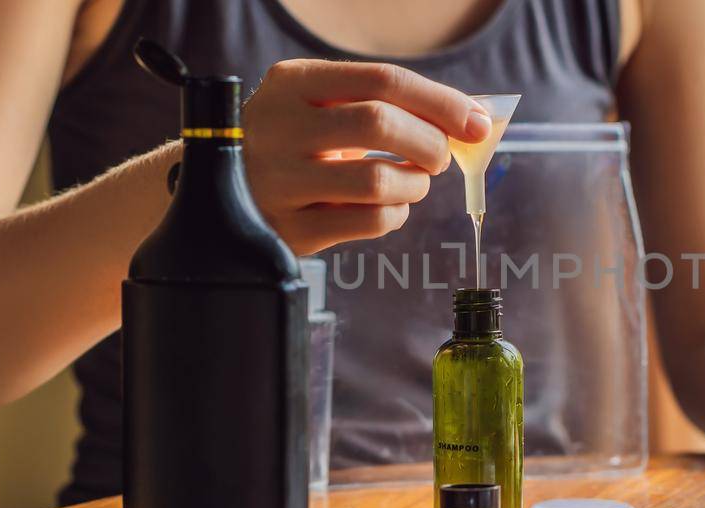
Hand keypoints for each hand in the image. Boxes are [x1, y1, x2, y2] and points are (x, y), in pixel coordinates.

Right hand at [241, 60, 491, 254]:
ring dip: (415, 185)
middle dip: (430, 143)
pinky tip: (388, 207)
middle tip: (440, 157)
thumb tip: (475, 120)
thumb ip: (391, 105)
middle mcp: (278, 126)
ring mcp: (279, 181)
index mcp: (292, 82)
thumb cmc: (299, 141)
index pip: (382, 80)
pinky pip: (368, 222)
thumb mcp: (325, 105)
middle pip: (380, 124)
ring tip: (412, 182)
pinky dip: (395, 215)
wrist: (227, 188)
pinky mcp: (289, 229)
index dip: (440, 102)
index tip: (477, 123)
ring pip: (378, 181)